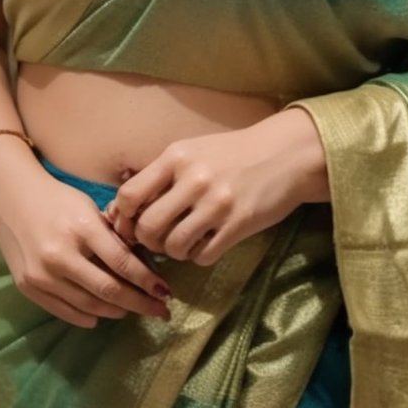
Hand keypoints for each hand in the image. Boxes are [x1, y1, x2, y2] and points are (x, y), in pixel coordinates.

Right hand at [0, 168, 173, 329]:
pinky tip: (104, 315)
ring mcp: (42, 275)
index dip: (148, 282)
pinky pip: (66, 312)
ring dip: (117, 312)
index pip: (123, 263)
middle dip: (140, 304)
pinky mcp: (29, 287)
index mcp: (81, 229)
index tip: (166, 292)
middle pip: (109, 291)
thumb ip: (112, 238)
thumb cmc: (58, 199)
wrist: (11, 199)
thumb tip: (143, 267)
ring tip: (133, 310)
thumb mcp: (89, 209)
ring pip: (90, 307)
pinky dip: (89, 317)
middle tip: (160, 311)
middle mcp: (60, 255)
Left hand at [103, 109, 327, 267]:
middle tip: (158, 240)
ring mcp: (217, 203)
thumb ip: (160, 176)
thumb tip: (123, 209)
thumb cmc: (232, 153)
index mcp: (176, 157)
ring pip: (174, 246)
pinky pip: (203, 255)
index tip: (131, 224)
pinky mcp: (238, 224)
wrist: (284, 154)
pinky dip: (198, 256)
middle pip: (148, 226)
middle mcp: (193, 178)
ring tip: (184, 243)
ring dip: (174, 252)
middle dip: (147, 241)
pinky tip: (206, 244)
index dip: (124, 217)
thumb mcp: (192, 151)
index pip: (130, 195)